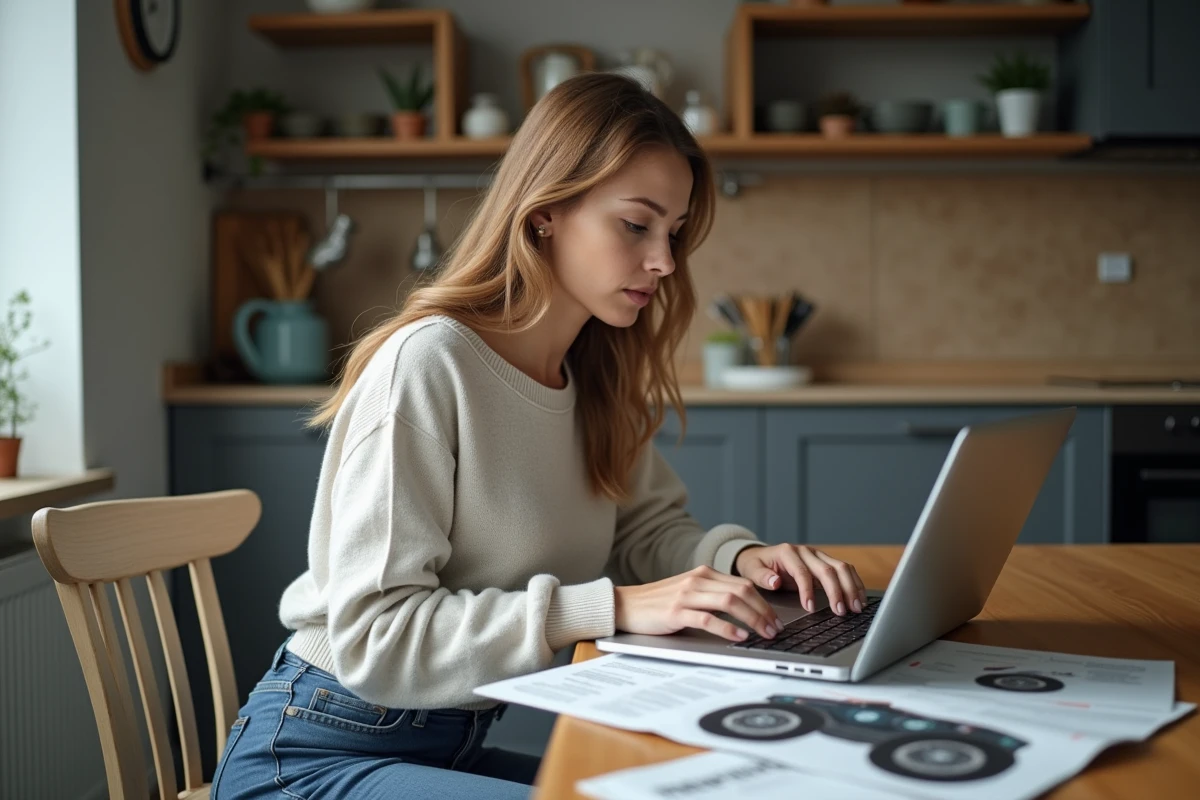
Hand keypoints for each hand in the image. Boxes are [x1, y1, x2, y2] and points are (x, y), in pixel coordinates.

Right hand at [613, 566, 785, 642]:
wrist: (625, 604)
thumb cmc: (657, 603)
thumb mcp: (689, 593)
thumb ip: (712, 596)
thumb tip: (743, 611)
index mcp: (704, 574)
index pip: (743, 584)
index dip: (764, 602)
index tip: (775, 619)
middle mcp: (698, 581)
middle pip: (742, 591)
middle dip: (764, 611)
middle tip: (776, 629)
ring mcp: (687, 595)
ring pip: (730, 602)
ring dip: (752, 619)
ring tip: (764, 633)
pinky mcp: (676, 612)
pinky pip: (707, 619)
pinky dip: (727, 628)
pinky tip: (738, 636)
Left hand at [734, 544, 866, 616]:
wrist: (760, 556)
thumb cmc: (756, 565)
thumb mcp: (751, 570)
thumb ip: (762, 576)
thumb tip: (774, 582)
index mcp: (787, 553)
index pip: (802, 572)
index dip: (808, 590)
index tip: (810, 608)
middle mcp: (806, 552)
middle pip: (828, 569)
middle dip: (837, 591)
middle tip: (841, 611)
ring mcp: (818, 555)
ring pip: (841, 568)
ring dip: (851, 588)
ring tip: (856, 607)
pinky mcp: (825, 562)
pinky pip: (844, 570)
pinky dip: (854, 584)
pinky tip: (859, 598)